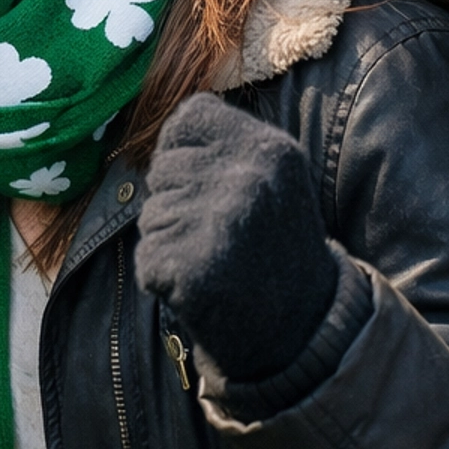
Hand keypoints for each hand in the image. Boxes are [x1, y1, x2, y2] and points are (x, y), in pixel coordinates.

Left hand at [135, 94, 338, 386]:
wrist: (301, 331)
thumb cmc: (275, 246)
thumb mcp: (272, 178)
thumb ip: (224, 148)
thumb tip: (165, 137)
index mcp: (269, 148)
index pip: (188, 118)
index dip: (184, 150)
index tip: (207, 181)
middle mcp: (246, 178)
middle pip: (163, 168)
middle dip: (177, 201)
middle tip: (221, 234)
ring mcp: (219, 222)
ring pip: (152, 215)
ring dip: (171, 241)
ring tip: (218, 261)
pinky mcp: (192, 268)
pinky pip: (147, 258)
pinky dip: (163, 277)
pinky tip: (202, 288)